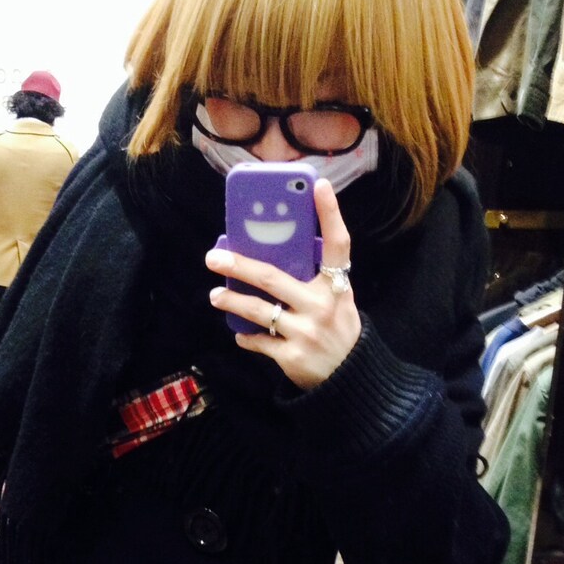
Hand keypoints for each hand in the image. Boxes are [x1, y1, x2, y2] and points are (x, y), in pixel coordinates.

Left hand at [205, 178, 360, 390]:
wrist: (350, 378)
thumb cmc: (338, 330)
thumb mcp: (339, 299)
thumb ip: (315, 278)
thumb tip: (275, 252)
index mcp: (337, 286)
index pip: (338, 243)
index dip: (330, 213)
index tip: (319, 185)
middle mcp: (322, 305)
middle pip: (273, 277)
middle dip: (239, 265)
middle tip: (213, 256)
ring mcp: (306, 332)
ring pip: (259, 310)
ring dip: (232, 301)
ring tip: (215, 295)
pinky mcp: (291, 356)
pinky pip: (259, 341)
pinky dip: (246, 337)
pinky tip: (239, 333)